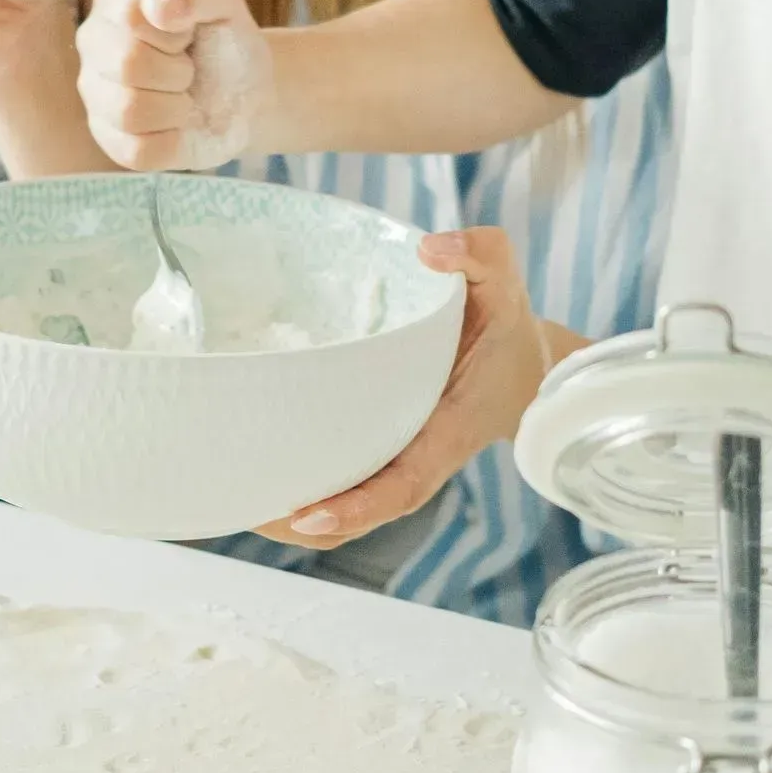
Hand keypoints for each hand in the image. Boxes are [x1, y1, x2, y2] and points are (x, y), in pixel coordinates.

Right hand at [76, 0, 270, 172]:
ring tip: (183, 94)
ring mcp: (95, 93)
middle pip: (127, 65)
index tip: (189, 32)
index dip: (176, 32)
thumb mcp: (223, 0)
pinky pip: (138, 150)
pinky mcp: (109, 138)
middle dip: (178, 70)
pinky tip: (178, 123)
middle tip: (190, 66)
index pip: (130, 17)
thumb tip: (159, 7)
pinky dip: (174, 140)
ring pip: (129, 111)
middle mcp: (93, 43)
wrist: (244, 91)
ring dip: (177, 106)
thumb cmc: (224, 38)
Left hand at [257, 229, 557, 551]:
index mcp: (451, 428)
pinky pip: (352, 483)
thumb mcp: (504, 281)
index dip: (360, 505)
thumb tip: (429, 249)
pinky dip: (312, 490)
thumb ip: (479, 253)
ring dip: (301, 516)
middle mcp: (425, 456)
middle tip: (252, 512)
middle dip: (312, 523)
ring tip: (244, 502)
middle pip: (368, 511)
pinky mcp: (391, 451)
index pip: (407, 483)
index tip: (310, 516)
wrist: (527, 369)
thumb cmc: (508, 327)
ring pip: (355, 507)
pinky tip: (266, 474)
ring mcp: (406, 459)